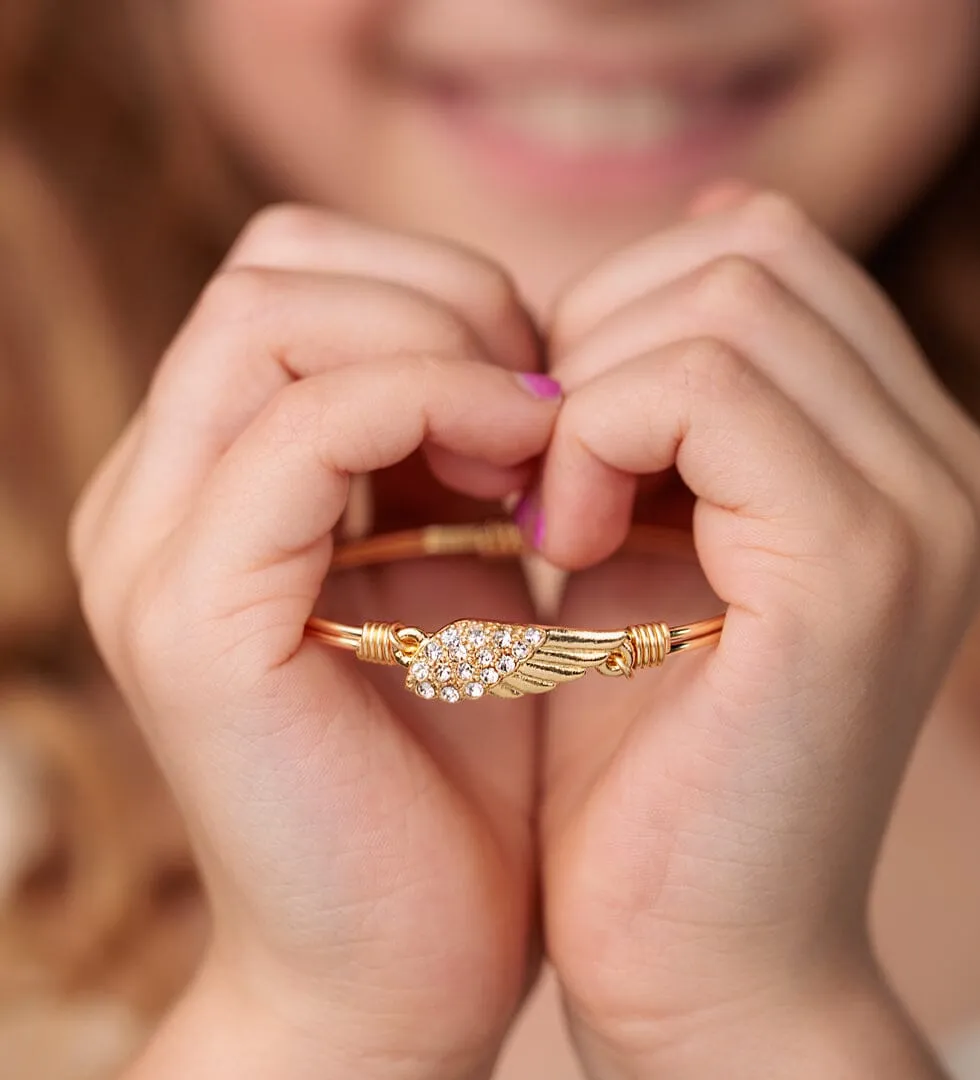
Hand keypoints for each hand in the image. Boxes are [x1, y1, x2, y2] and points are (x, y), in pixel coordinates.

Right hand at [69, 207, 559, 1079]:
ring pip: (272, 316)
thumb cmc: (459, 767)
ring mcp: (157, 552)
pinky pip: (304, 431)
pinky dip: (431, 410)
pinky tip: (523, 476)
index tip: (549, 385)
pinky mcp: (192, 622)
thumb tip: (511, 336)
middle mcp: (162, 497)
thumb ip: (452, 447)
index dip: (440, 293)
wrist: (411, 961)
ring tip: (536, 442)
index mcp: (221, 478)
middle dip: (442, 299)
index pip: (300, 276)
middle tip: (546, 399)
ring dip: (439, 347)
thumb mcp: (461, 565)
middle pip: (277, 267)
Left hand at [533, 188, 979, 1076]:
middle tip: (547, 468)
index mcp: (899, 453)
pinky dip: (599, 440)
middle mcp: (941, 465)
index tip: (557, 430)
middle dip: (602, 337)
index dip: (626, 312)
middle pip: (747, 251)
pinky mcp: (854, 567)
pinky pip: (701, 392)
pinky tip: (566, 538)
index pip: (763, 253)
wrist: (694, 946)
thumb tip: (641, 271)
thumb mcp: (656, 539)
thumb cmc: (646, 750)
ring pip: (723, 302)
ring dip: (592, 392)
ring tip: (557, 515)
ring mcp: (918, 507)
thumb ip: (665, 414)